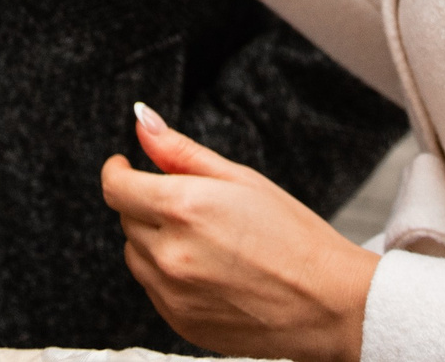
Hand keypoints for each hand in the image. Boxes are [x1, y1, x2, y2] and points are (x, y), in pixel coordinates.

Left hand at [100, 103, 374, 361]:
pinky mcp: (180, 323)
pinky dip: (168, 275)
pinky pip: (154, 290)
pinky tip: (211, 271)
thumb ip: (180, 151)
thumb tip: (142, 121)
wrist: (328, 303)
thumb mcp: (240, 179)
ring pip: (136, 256)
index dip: (117, 171)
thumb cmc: (294, 236)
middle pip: (127, 220)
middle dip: (146, 205)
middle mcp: (170, 254)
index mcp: (184, 209)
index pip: (117, 188)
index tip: (124, 166)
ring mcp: (173, 295)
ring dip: (153, 241)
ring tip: (206, 240)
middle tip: (191, 205)